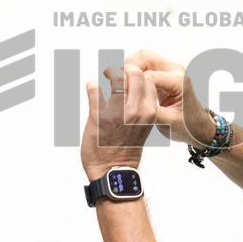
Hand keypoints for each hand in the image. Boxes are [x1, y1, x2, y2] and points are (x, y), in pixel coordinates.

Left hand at [81, 64, 156, 181]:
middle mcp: (136, 111)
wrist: (112, 171)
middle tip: (114, 76)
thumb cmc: (127, 149)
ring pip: (114, 77)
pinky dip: (93, 86)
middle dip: (123, 70)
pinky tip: (93, 91)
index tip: (128, 77)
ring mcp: (117, 112)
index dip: (137, 75)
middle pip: (134, 73)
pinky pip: (94, 88)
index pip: (148, 79)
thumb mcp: (143, 126)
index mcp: (149, 112)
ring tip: (104, 83)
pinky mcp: (98, 116)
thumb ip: (142, 106)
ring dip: (107, 77)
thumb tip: (134, 84)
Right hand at [124, 50, 215, 146]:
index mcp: (179, 81)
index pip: (148, 75)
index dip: (129, 81)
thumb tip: (126, 109)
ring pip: (145, 57)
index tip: (115, 89)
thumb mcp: (167, 123)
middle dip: (126, 67)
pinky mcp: (165, 72)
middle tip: (111, 77)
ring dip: (129, 66)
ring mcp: (171, 69)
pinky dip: (134, 69)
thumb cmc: (187, 127)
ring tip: (115, 78)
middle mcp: (176, 70)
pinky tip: (124, 80)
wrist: (199, 127)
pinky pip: (147, 63)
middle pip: (146, 57)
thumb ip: (148, 113)